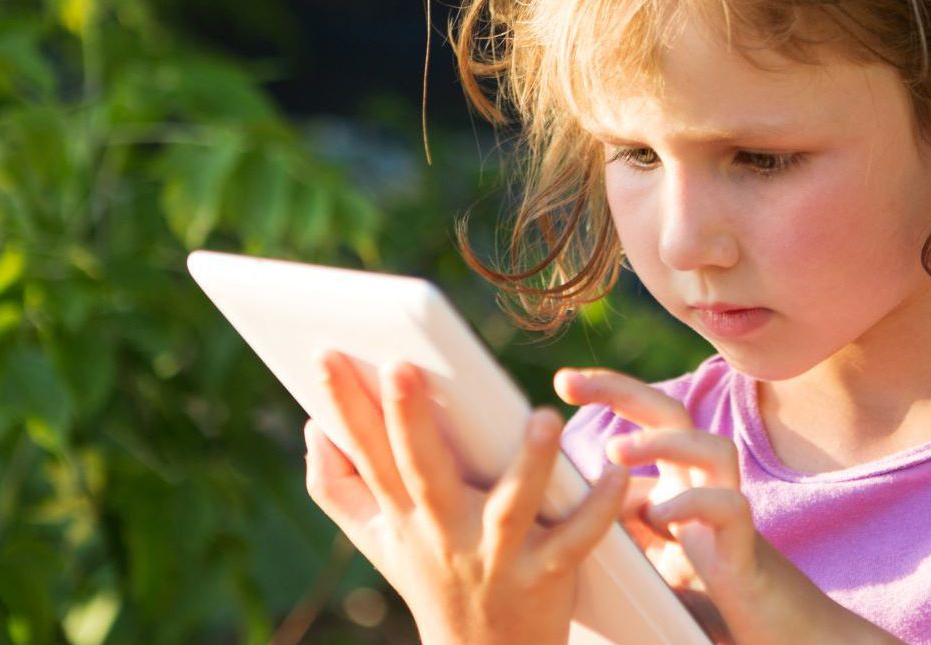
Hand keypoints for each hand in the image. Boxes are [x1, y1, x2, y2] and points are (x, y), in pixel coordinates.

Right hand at [305, 351, 628, 644]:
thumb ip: (338, 486)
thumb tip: (314, 426)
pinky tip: (616, 473)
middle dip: (408, 421)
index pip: (367, 451)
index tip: (326, 353)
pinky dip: (599, 509)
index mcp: (404, 514)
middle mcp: (445, 531)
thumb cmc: (433, 578)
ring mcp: (497, 555)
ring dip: (529, 463)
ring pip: (511, 505)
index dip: (344, 403)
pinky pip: (577, 541)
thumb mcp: (378, 539)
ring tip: (543, 419)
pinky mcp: (546, 575)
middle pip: (422, 472)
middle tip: (399, 366)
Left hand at [555, 368, 902, 644]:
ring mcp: (730, 516)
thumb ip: (624, 527)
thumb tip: (573, 504)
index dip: (610, 393)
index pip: (650, 419)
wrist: (781, 637)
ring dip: (662, 442)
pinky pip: (729, 509)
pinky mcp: (746, 553)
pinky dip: (693, 505)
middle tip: (567, 382)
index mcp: (681, 485)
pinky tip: (659, 517)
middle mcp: (707, 488)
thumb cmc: (715, 601)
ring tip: (614, 451)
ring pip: (712, 448)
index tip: (564, 381)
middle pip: (674, 415)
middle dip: (621, 390)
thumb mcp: (654, 557)